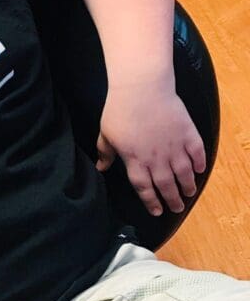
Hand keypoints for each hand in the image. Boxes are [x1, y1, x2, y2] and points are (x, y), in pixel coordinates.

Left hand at [96, 83, 205, 215]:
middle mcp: (156, 158)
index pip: (144, 187)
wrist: (141, 88)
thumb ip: (105, 153)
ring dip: (187, 185)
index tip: (156, 211)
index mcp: (135, 160)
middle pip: (166, 185)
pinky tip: (200, 170)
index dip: (150, 201)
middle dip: (172, 199)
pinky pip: (197, 152)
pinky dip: (200, 163)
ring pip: (184, 173)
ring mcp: (174, 145)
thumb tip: (101, 168)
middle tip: (177, 208)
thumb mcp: (106, 134)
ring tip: (189, 194)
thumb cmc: (119, 110)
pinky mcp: (187, 132)